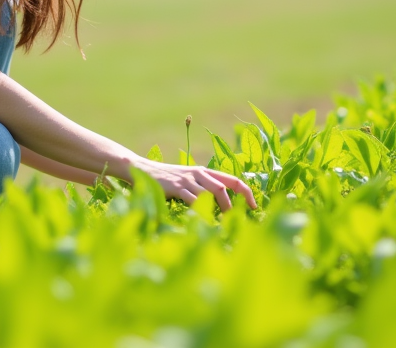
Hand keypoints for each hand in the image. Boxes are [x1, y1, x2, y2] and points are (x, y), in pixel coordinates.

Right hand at [132, 159, 256, 211]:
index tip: (253, 207)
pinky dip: (202, 211)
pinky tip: (205, 222)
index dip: (245, 192)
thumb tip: (220, 205)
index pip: (232, 179)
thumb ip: (202, 187)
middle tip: (240, 220)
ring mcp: (188, 179)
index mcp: (205, 172)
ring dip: (222, 209)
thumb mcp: (188, 179)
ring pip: (212, 192)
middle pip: (224, 187)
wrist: (142, 169)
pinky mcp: (176, 187)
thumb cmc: (166, 179)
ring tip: (226, 224)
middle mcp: (199, 173)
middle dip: (235, 205)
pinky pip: (194, 199)